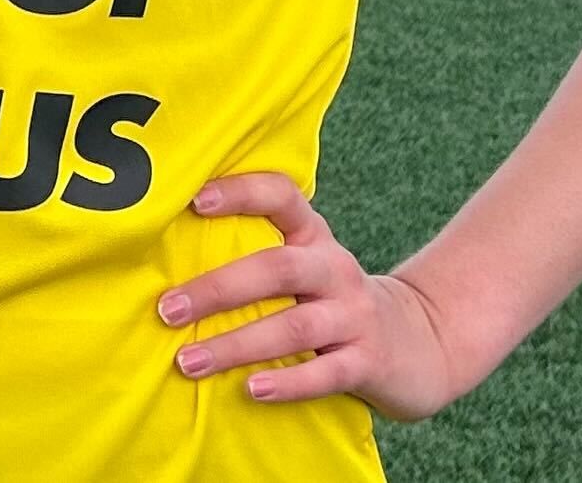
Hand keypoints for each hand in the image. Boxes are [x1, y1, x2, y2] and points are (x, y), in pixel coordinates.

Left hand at [157, 176, 456, 419]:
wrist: (420, 341)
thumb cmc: (331, 301)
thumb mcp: (304, 267)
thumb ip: (253, 256)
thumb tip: (161, 263)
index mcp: (313, 237)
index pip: (282, 197)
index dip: (242, 192)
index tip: (195, 198)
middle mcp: (334, 269)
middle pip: (277, 268)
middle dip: (218, 288)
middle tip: (166, 308)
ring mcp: (354, 315)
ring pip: (295, 326)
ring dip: (238, 344)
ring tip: (189, 360)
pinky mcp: (368, 362)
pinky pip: (326, 373)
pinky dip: (287, 382)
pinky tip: (251, 390)